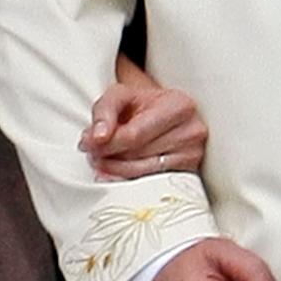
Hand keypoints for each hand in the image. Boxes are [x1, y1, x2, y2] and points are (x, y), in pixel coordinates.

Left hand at [79, 81, 206, 179]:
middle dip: (109, 157)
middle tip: (92, 155)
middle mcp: (192, 131)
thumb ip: (104, 110)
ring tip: (101, 163)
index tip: (86, 144)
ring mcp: (194, 156)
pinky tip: (116, 176)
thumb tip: (96, 138)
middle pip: (139, 155)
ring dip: (117, 171)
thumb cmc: (142, 104)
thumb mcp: (120, 95)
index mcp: (179, 105)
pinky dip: (131, 182)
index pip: (134, 134)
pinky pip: (153, 185)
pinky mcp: (190, 175)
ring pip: (145, 173)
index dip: (106, 142)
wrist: (161, 113)